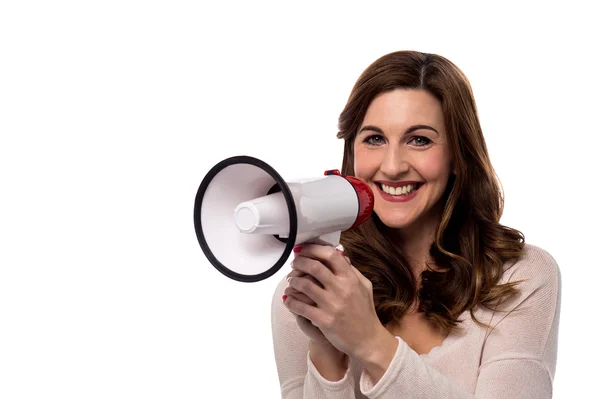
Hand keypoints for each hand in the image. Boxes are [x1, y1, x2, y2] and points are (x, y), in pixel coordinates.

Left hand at [283, 244, 386, 359]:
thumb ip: (351, 270)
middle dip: (299, 262)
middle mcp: (341, 289)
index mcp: (351, 278)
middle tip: (293, 263)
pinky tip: (287, 299)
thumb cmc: (365, 311)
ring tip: (290, 280)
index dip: (313, 249)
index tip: (302, 249)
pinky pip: (301, 307)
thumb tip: (338, 254)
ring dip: (293, 281)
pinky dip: (290, 301)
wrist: (367, 340)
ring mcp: (332, 305)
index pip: (330, 255)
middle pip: (314, 267)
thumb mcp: (364, 286)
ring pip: (304, 285)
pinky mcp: (324, 320)